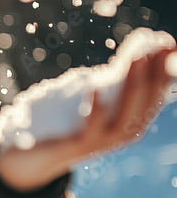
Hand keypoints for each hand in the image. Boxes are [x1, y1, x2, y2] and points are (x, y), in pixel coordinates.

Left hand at [0, 31, 175, 190]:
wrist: (34, 156)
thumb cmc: (69, 120)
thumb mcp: (99, 94)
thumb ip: (119, 73)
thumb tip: (145, 41)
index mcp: (133, 118)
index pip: (155, 93)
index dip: (163, 68)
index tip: (168, 41)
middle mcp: (124, 132)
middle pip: (146, 103)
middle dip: (153, 73)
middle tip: (156, 45)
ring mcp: (103, 141)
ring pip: (125, 116)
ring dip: (132, 87)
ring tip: (136, 59)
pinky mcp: (79, 146)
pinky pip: (92, 129)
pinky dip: (96, 110)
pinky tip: (95, 88)